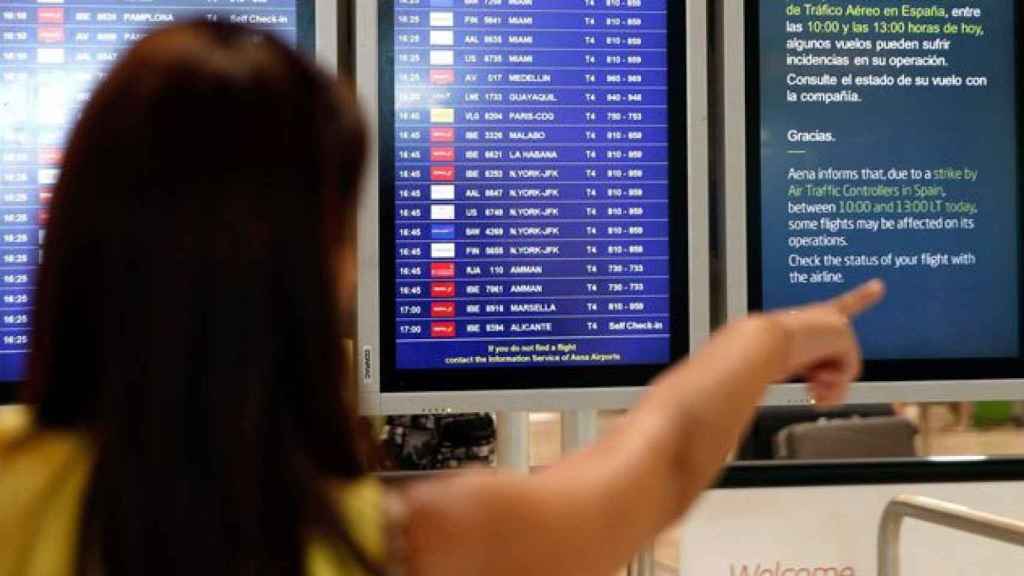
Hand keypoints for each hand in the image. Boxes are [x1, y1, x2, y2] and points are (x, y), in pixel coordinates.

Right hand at [772, 280, 885, 405]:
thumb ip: (806, 370)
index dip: (863, 294)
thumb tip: (819, 388)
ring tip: (813, 388)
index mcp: (809, 316)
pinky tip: (816, 378)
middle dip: (828, 380)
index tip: (878, 285)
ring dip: (831, 384)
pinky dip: (835, 382)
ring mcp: (835, 323)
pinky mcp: (843, 333)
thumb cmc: (762, 351)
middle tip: (813, 391)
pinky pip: (850, 370)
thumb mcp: (786, 360)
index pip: (842, 305)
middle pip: (841, 356)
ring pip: (846, 366)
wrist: (760, 343)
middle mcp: (825, 316)